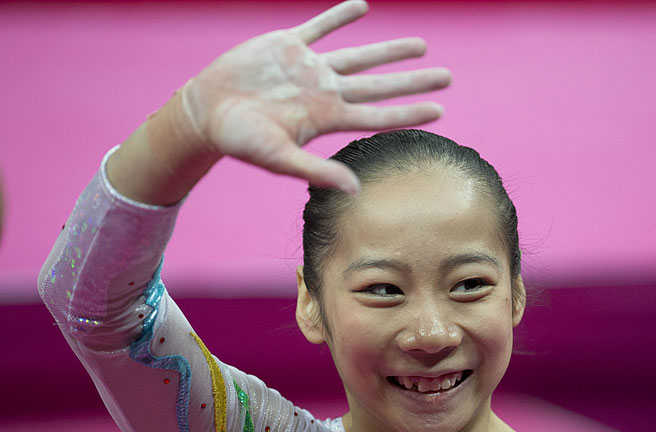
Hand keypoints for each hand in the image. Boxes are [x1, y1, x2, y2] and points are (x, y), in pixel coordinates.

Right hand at [181, 0, 449, 191]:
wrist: (205, 111)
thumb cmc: (239, 140)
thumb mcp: (278, 158)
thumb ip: (316, 171)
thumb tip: (355, 189)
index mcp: (326, 117)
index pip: (378, 115)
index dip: (409, 112)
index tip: (441, 110)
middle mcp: (324, 91)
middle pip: (379, 84)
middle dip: (414, 80)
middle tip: (448, 76)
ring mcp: (308, 67)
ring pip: (358, 54)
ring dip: (389, 49)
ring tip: (421, 44)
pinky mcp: (286, 44)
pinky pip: (320, 25)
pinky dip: (339, 15)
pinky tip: (363, 7)